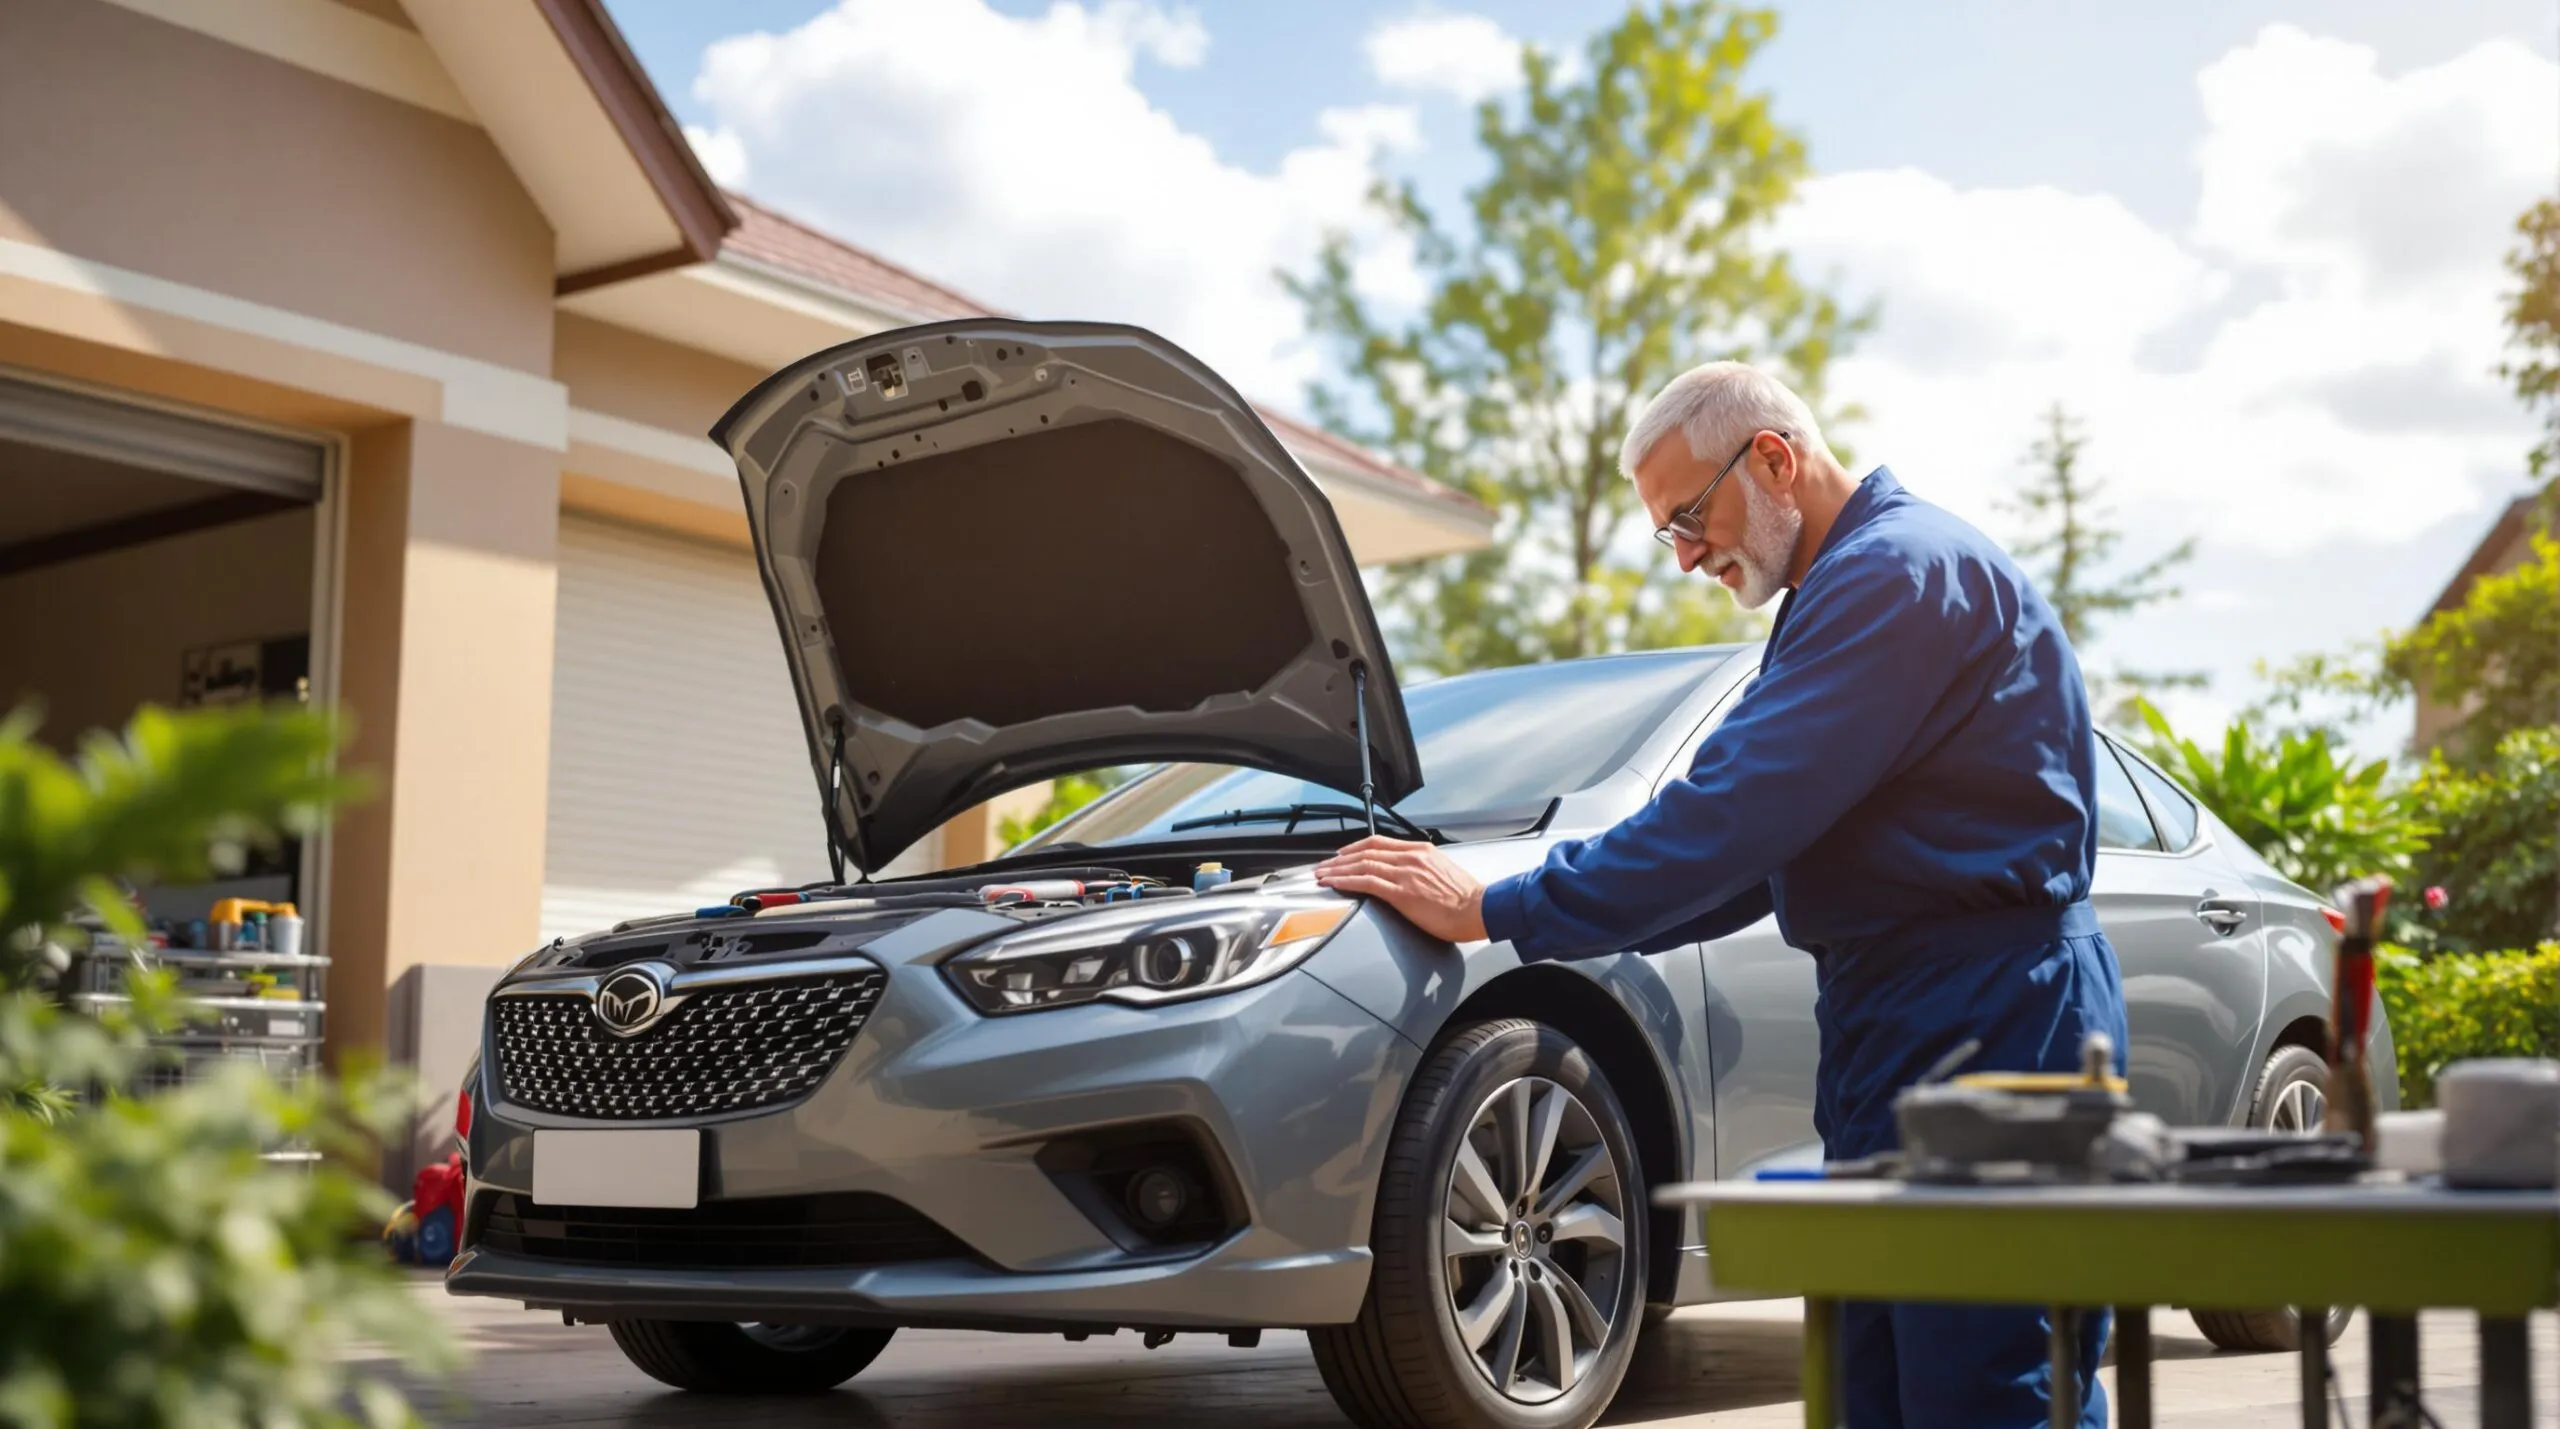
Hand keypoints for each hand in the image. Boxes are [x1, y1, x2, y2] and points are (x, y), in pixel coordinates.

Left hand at [1314, 836, 1488, 943]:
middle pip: (1365, 852)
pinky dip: (1346, 881)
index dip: (1356, 847)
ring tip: (1322, 875)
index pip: (1379, 842)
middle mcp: (1410, 858)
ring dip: (1337, 870)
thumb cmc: (1467, 897)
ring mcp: (1405, 874)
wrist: (1481, 908)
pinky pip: (1366, 883)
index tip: (1342, 854)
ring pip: (1362, 865)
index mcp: (1421, 851)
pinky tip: (1334, 883)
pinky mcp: (1402, 893)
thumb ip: (1423, 869)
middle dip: (1340, 859)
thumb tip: (1410, 876)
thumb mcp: (1443, 872)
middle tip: (1323, 865)